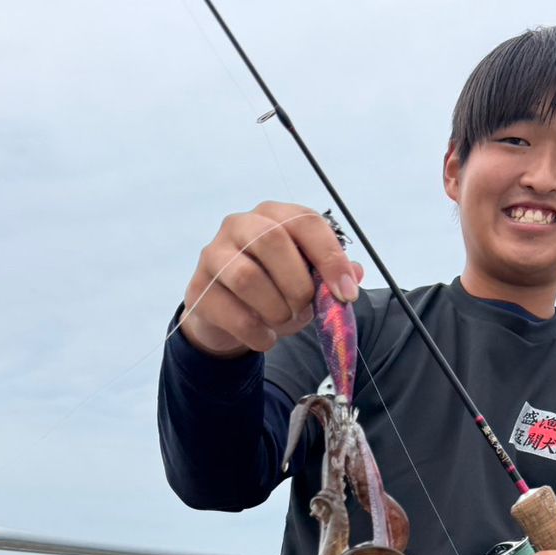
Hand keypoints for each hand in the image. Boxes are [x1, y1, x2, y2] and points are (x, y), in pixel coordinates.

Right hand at [179, 202, 363, 356]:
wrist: (226, 318)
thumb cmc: (271, 293)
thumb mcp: (306, 282)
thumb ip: (329, 276)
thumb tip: (356, 273)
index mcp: (274, 216)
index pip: (305, 222)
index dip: (330, 258)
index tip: (347, 294)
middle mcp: (240, 225)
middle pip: (273, 241)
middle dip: (298, 285)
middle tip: (304, 309)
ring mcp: (214, 254)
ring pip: (248, 277)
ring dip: (277, 310)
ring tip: (283, 321)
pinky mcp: (199, 289)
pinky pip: (234, 314)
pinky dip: (259, 334)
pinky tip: (266, 338)